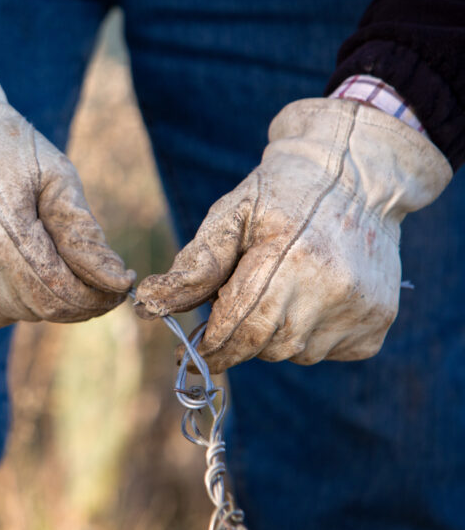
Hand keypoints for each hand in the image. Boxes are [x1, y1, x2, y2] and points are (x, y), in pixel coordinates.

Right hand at [0, 51, 133, 326]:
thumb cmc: (1, 151)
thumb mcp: (54, 176)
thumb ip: (84, 235)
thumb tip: (118, 282)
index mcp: (1, 237)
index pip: (61, 295)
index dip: (95, 298)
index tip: (116, 286)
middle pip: (39, 309)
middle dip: (66, 293)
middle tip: (72, 259)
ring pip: (10, 315)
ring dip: (31, 294)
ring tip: (23, 246)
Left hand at [134, 99, 450, 372]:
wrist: (355, 175)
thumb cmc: (280, 195)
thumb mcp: (231, 215)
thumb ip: (195, 264)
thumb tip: (150, 303)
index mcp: (291, 257)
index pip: (241, 328)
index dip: (211, 348)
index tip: (186, 355)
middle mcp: (332, 287)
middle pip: (266, 346)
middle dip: (238, 339)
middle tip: (228, 314)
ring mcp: (361, 307)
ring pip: (296, 353)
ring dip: (273, 336)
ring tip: (275, 293)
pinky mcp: (379, 321)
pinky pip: (328, 352)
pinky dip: (308, 337)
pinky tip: (308, 299)